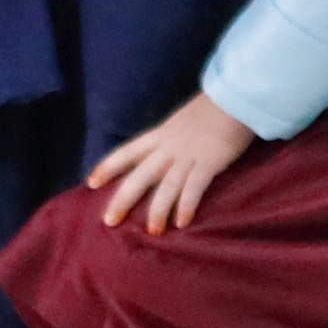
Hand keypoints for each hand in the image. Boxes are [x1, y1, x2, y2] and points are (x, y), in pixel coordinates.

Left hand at [85, 92, 257, 235]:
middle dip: (123, 199)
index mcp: (162, 134)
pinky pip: (194, 187)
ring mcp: (189, 155)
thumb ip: (173, 137)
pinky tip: (182, 223)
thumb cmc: (214, 108)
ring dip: (158, 210)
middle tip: (109, 221)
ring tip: (152, 231)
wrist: (236, 96)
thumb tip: (164, 155)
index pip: (128, 151)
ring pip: (166, 186)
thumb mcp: (183, 120)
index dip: (108, 167)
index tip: (91, 182)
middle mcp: (170, 146)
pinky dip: (186, 205)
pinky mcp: (209, 162)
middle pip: (140, 175)